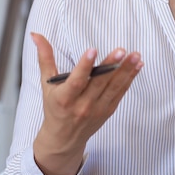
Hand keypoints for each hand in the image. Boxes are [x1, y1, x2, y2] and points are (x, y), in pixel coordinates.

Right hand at [31, 32, 142, 174]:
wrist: (64, 138)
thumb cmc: (54, 108)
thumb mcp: (46, 84)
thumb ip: (45, 57)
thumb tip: (36, 35)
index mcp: (64, 98)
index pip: (76, 81)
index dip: (84, 66)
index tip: (93, 49)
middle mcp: (82, 105)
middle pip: (99, 83)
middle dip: (111, 66)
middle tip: (121, 50)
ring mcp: (97, 109)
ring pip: (113, 87)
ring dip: (126, 70)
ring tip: (135, 55)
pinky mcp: (109, 110)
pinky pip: (120, 92)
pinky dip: (130, 78)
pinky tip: (138, 65)